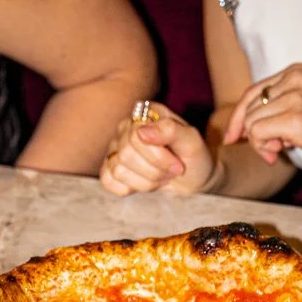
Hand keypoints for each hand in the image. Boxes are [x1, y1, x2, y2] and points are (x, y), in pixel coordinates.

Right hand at [100, 103, 219, 195]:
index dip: (159, 158)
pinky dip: (127, 188)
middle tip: (171, 172)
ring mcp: (117, 147)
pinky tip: (142, 183)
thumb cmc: (194, 157)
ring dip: (145, 182)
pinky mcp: (111, 167)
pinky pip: (107, 180)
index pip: (136, 136)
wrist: (194, 177)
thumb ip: (170, 131)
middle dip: (154, 172)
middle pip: (126, 155)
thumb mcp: (191, 142)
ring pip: (118, 170)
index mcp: (146, 113)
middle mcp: (127, 127)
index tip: (178, 165)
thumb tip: (142, 131)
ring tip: (161, 176)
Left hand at [224, 64, 301, 173]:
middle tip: (270, 150)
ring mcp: (294, 96)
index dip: (239, 117)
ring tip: (281, 150)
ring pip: (251, 123)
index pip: (253, 92)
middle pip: (249, 108)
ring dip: (261, 144)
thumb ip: (280, 108)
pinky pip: (257, 133)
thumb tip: (243, 127)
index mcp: (296, 71)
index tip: (233, 138)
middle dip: (251, 134)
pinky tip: (280, 153)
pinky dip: (263, 148)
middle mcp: (293, 78)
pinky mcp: (294, 117)